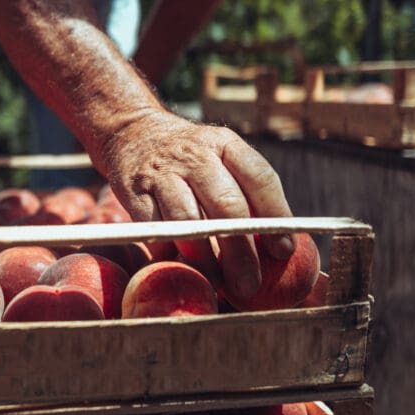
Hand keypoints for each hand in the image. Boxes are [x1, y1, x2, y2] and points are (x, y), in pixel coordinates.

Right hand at [98, 109, 294, 298]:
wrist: (131, 131)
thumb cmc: (188, 157)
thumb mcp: (219, 155)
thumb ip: (244, 191)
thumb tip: (274, 248)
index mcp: (225, 144)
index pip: (260, 178)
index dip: (275, 216)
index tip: (283, 250)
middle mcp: (196, 155)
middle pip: (226, 206)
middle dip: (241, 251)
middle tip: (249, 284)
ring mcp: (163, 173)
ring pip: (188, 221)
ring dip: (205, 258)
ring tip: (217, 282)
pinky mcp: (134, 191)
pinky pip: (154, 230)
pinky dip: (168, 252)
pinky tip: (179, 264)